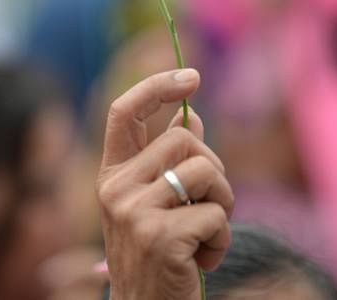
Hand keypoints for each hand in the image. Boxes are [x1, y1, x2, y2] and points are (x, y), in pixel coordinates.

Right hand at [96, 69, 232, 299]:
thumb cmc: (159, 256)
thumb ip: (172, 161)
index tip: (191, 75)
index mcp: (111, 175)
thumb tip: (193, 116)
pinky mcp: (159, 237)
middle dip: (214, 168)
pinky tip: (203, 260)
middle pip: (183, 138)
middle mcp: (114, 188)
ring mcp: (133, 212)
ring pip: (206, 170)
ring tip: (208, 234)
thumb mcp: (158, 204)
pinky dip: (223, 239)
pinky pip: (216, 213)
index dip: (156, 85)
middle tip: (210, 205)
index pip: (122, 111)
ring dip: (224, 203)